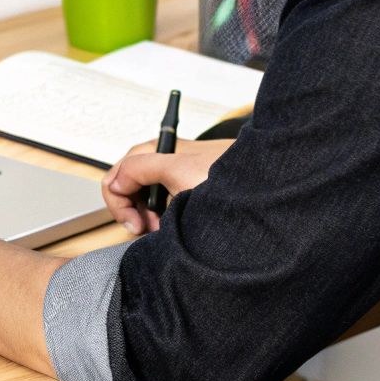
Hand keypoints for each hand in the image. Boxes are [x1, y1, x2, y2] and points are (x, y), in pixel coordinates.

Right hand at [101, 138, 233, 234]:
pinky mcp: (185, 187)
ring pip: (143, 198)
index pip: (115, 177)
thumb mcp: (177, 172)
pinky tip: (175, 226)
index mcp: (154, 150)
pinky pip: (161, 203)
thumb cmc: (228, 178)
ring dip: (148, 218)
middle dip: (133, 213)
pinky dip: (162, 217)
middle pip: (125, 188)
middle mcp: (160, 160)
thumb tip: (114, 182)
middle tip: (148, 230)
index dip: (120, 205)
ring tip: (164, 230)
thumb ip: (139, 170)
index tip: (136, 226)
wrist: (265, 184)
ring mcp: (173, 174)